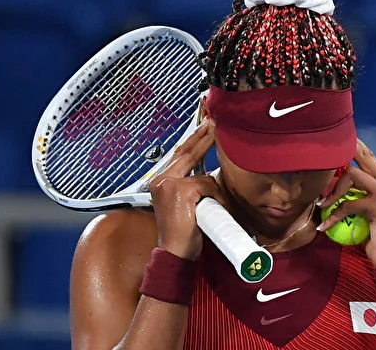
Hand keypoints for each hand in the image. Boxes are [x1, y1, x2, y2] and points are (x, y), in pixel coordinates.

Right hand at [149, 119, 225, 260]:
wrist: (175, 252)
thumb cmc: (183, 232)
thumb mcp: (184, 204)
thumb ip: (190, 185)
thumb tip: (208, 172)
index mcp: (160, 182)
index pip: (179, 154)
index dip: (193, 139)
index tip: (205, 126)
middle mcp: (160, 180)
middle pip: (187, 152)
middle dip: (204, 137)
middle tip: (215, 123)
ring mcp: (169, 184)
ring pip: (203, 176)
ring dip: (214, 193)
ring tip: (213, 208)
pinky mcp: (182, 190)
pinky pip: (208, 186)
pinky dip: (216, 199)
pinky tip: (212, 211)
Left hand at [317, 138, 375, 271]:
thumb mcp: (368, 212)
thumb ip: (359, 197)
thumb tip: (336, 186)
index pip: (371, 158)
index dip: (357, 147)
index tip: (342, 141)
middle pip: (364, 158)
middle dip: (345, 153)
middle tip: (327, 154)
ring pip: (353, 175)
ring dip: (334, 190)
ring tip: (323, 205)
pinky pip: (349, 204)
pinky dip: (333, 214)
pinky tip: (324, 226)